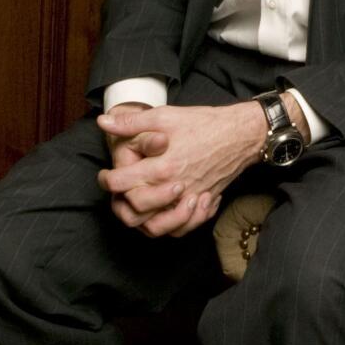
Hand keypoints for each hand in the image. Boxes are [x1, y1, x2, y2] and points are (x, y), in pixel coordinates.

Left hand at [96, 101, 265, 236]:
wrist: (241, 135)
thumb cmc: (204, 124)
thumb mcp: (165, 116)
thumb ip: (132, 122)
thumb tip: (103, 122)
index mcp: (161, 167)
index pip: (121, 184)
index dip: (106, 180)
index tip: (106, 175)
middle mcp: (174, 188)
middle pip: (135, 211)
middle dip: (121, 203)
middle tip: (119, 191)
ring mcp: (190, 199)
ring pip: (157, 227)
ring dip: (143, 220)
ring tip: (138, 205)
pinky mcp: (202, 204)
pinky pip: (182, 228)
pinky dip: (171, 226)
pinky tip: (164, 212)